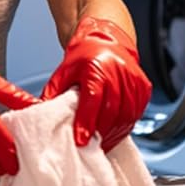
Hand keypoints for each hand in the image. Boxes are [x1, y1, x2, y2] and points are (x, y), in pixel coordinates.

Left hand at [41, 17, 151, 151]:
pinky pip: (137, 113)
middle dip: (100, 133)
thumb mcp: (64, 70)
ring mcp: (133, 80)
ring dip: (114, 133)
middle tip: (90, 147)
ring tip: (102, 144)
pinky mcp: (143, 87)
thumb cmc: (86, 54)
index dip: (87, 122)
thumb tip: (41, 112)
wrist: (108, 39)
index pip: (93, 99)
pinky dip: (126, 126)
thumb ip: (53, 91)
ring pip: (127, 116)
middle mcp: (118, 73)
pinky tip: (115, 132)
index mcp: (97, 67)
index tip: (81, 140)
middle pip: (111, 112)